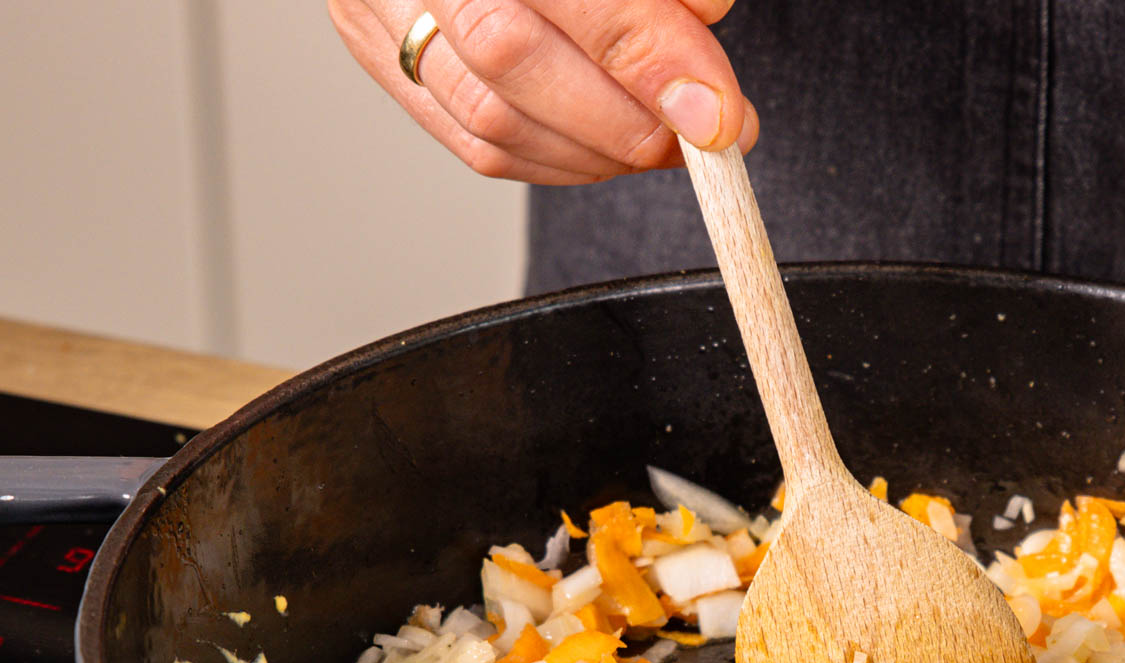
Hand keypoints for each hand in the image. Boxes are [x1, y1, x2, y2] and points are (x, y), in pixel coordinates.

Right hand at [328, 0, 757, 183]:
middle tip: (705, 134)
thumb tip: (706, 29)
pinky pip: (475, 143)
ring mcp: (381, 8)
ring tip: (669, 142)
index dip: (649, 56)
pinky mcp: (382, 56)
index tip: (719, 109)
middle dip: (626, 118)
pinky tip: (611, 149)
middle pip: (508, 57)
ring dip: (599, 151)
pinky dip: (559, 160)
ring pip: (490, 119)